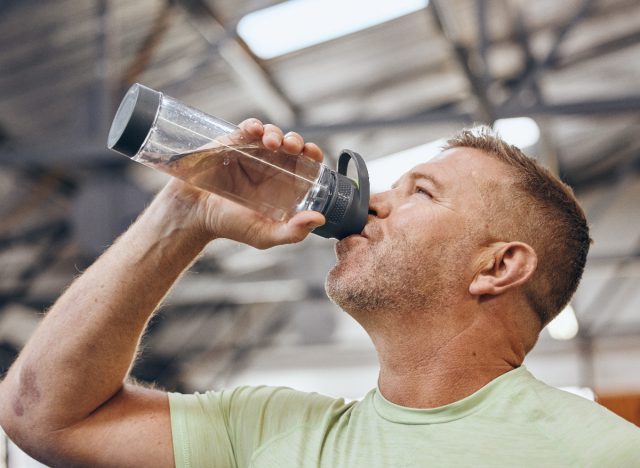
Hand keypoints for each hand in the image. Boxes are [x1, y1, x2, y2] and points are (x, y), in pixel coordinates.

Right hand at [159, 118, 325, 248]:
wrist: (193, 215)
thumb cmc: (228, 226)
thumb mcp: (264, 235)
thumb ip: (293, 232)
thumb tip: (320, 219)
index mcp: (282, 185)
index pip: (305, 164)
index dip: (312, 156)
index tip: (312, 154)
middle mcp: (269, 167)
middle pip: (291, 145)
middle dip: (296, 141)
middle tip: (292, 147)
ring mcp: (251, 154)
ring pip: (271, 133)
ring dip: (276, 133)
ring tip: (272, 142)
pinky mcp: (231, 143)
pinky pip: (246, 129)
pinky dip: (253, 125)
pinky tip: (255, 130)